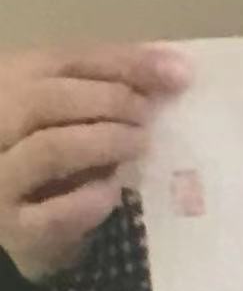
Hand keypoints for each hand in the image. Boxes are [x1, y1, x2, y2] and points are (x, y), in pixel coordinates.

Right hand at [0, 43, 189, 280]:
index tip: (177, 74)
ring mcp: (1, 179)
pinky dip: (94, 198)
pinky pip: (56, 212)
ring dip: (106, 142)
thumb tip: (175, 68)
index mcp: (8, 86)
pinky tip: (115, 189)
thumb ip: (109, 86)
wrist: (25, 224)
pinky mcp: (15, 229)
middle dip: (110, 102)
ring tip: (139, 144)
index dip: (124, 63)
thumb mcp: (71, 115)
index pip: (63, 61)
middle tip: (149, 115)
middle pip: (46, 99)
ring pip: (50, 149)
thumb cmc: (54, 162)